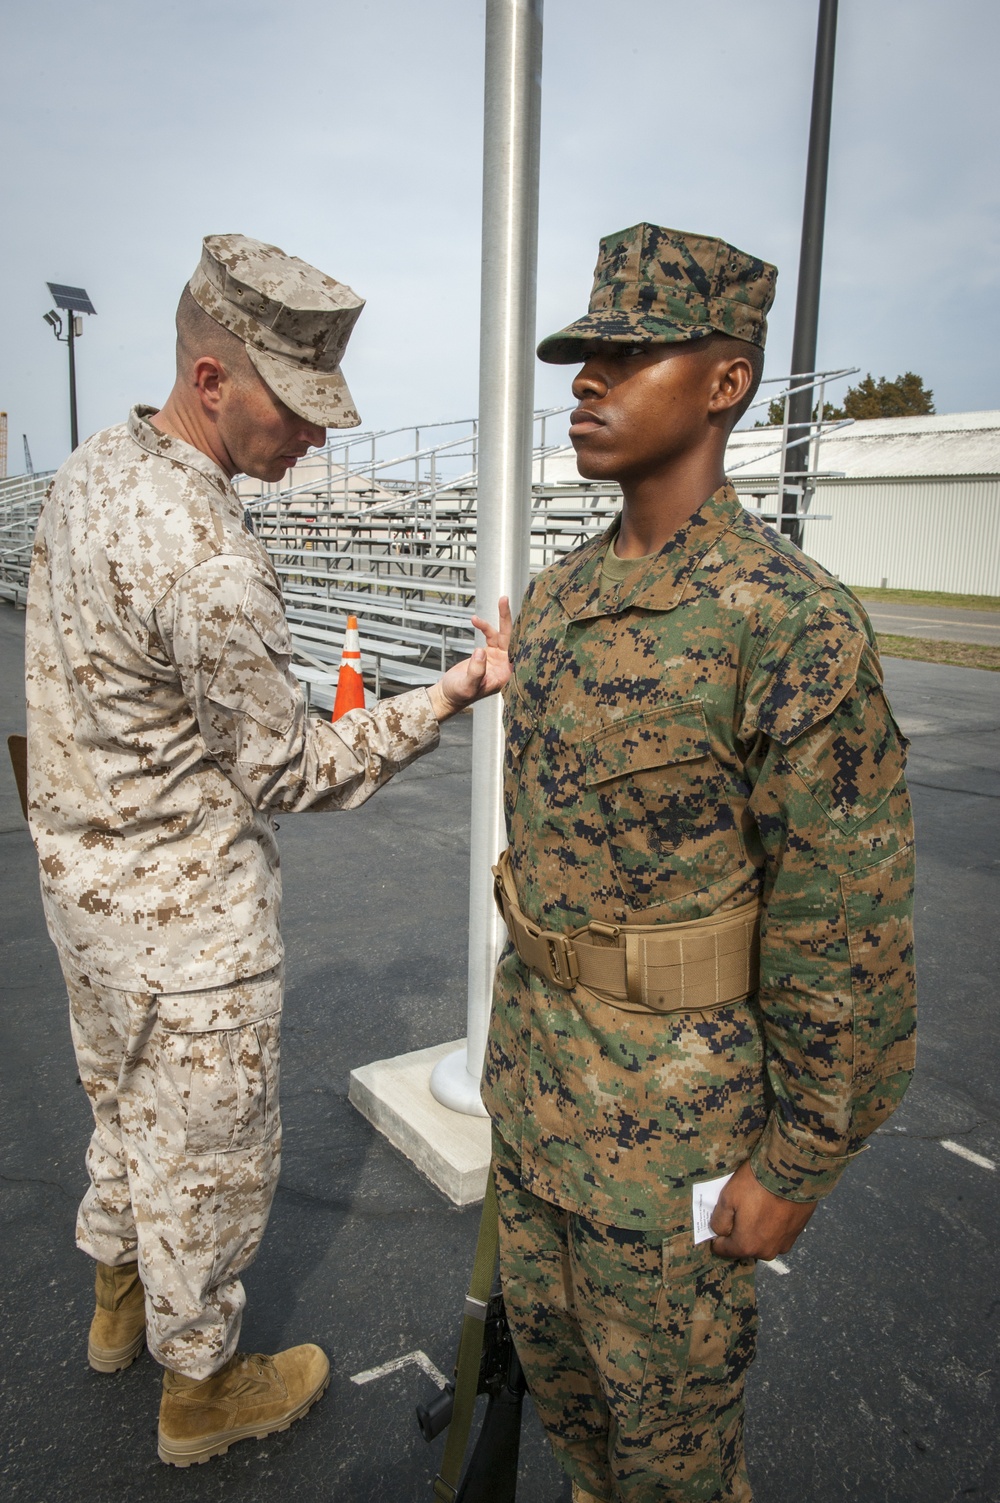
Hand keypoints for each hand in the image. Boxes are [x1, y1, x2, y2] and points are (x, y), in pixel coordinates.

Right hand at [427, 597, 513, 720]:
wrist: (448, 695)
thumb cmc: (459, 695)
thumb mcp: (467, 685)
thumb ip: (476, 670)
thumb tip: (480, 652)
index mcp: (506, 675)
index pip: (518, 652)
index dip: (520, 636)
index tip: (520, 620)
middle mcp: (505, 666)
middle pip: (511, 638)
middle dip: (507, 619)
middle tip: (503, 600)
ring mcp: (497, 659)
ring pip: (501, 635)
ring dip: (492, 622)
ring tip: (477, 617)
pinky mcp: (489, 654)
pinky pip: (490, 636)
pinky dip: (483, 627)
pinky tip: (475, 621)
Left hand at [709, 1160, 816, 1260]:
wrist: (793, 1171)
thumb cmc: (756, 1185)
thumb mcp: (727, 1199)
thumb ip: (719, 1222)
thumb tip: (720, 1233)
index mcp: (747, 1246)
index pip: (723, 1250)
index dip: (716, 1237)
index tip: (717, 1222)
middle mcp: (766, 1251)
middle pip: (744, 1246)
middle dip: (738, 1233)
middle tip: (738, 1210)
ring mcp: (784, 1244)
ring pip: (762, 1241)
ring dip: (757, 1230)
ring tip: (757, 1208)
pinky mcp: (797, 1233)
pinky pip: (777, 1234)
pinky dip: (772, 1225)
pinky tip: (772, 1207)